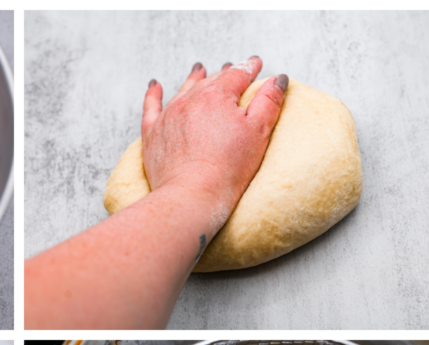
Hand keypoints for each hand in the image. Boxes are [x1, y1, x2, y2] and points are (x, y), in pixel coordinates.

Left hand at [141, 56, 286, 211]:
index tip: (256, 64)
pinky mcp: (153, 134)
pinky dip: (153, 95)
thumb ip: (268, 102)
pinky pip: (151, 107)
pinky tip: (154, 86)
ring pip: (184, 90)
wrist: (191, 196)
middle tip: (232, 70)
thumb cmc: (227, 170)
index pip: (238, 74)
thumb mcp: (257, 133)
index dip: (249, 67)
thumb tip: (277, 78)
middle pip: (211, 81)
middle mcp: (190, 100)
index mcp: (217, 96)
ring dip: (194, 79)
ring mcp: (169, 116)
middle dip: (224, 75)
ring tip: (200, 70)